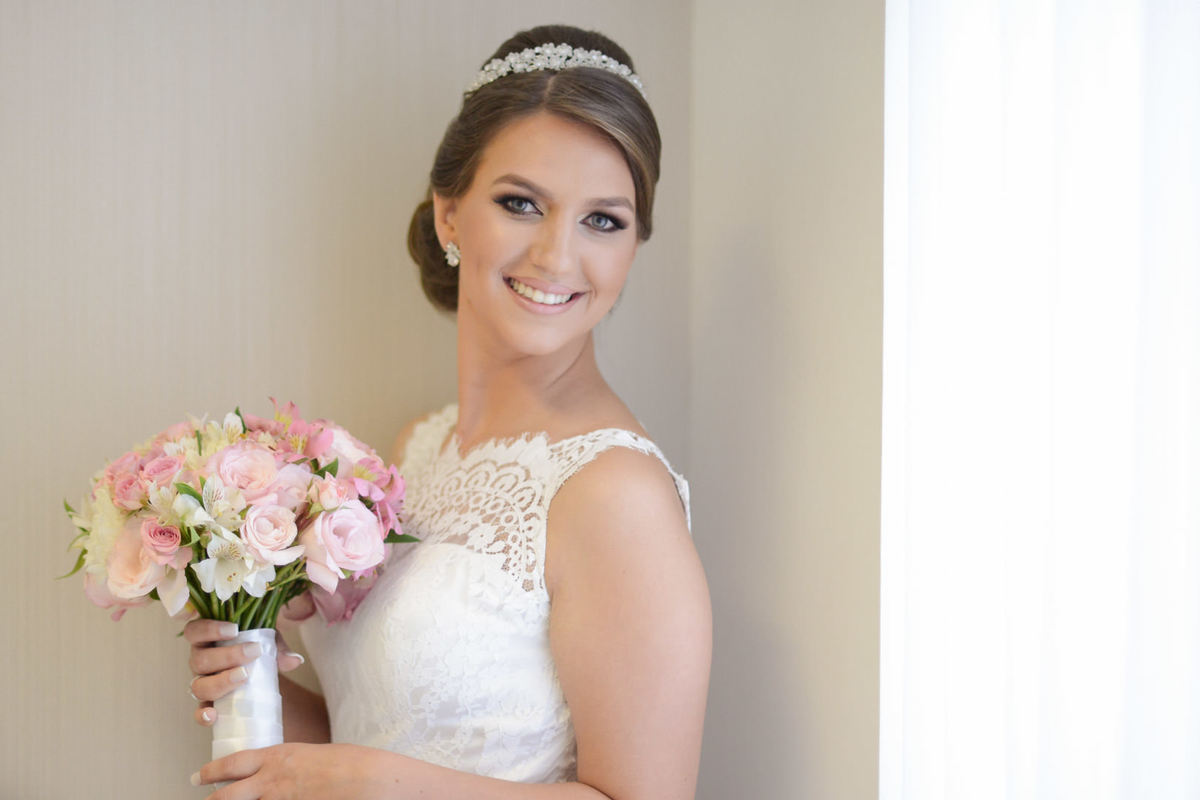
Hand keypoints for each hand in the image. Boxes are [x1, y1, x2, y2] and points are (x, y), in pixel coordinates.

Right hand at [185, 619, 305, 726]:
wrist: (259, 671)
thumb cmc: (257, 648)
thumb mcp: (268, 640)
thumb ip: (278, 646)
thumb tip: (294, 661)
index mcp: (207, 640)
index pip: (195, 631)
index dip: (209, 629)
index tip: (235, 629)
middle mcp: (199, 661)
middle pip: (199, 660)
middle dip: (228, 656)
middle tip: (254, 652)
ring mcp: (202, 683)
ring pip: (199, 686)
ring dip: (221, 682)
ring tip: (244, 676)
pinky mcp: (208, 704)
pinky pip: (198, 712)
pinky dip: (203, 715)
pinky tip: (213, 715)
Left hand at [190, 742, 392, 799]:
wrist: (365, 778)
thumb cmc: (347, 762)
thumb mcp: (312, 754)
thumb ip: (290, 765)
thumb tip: (282, 773)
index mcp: (277, 757)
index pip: (233, 763)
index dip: (212, 770)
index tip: (200, 775)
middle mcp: (271, 781)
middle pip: (227, 795)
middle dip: (211, 799)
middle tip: (202, 796)